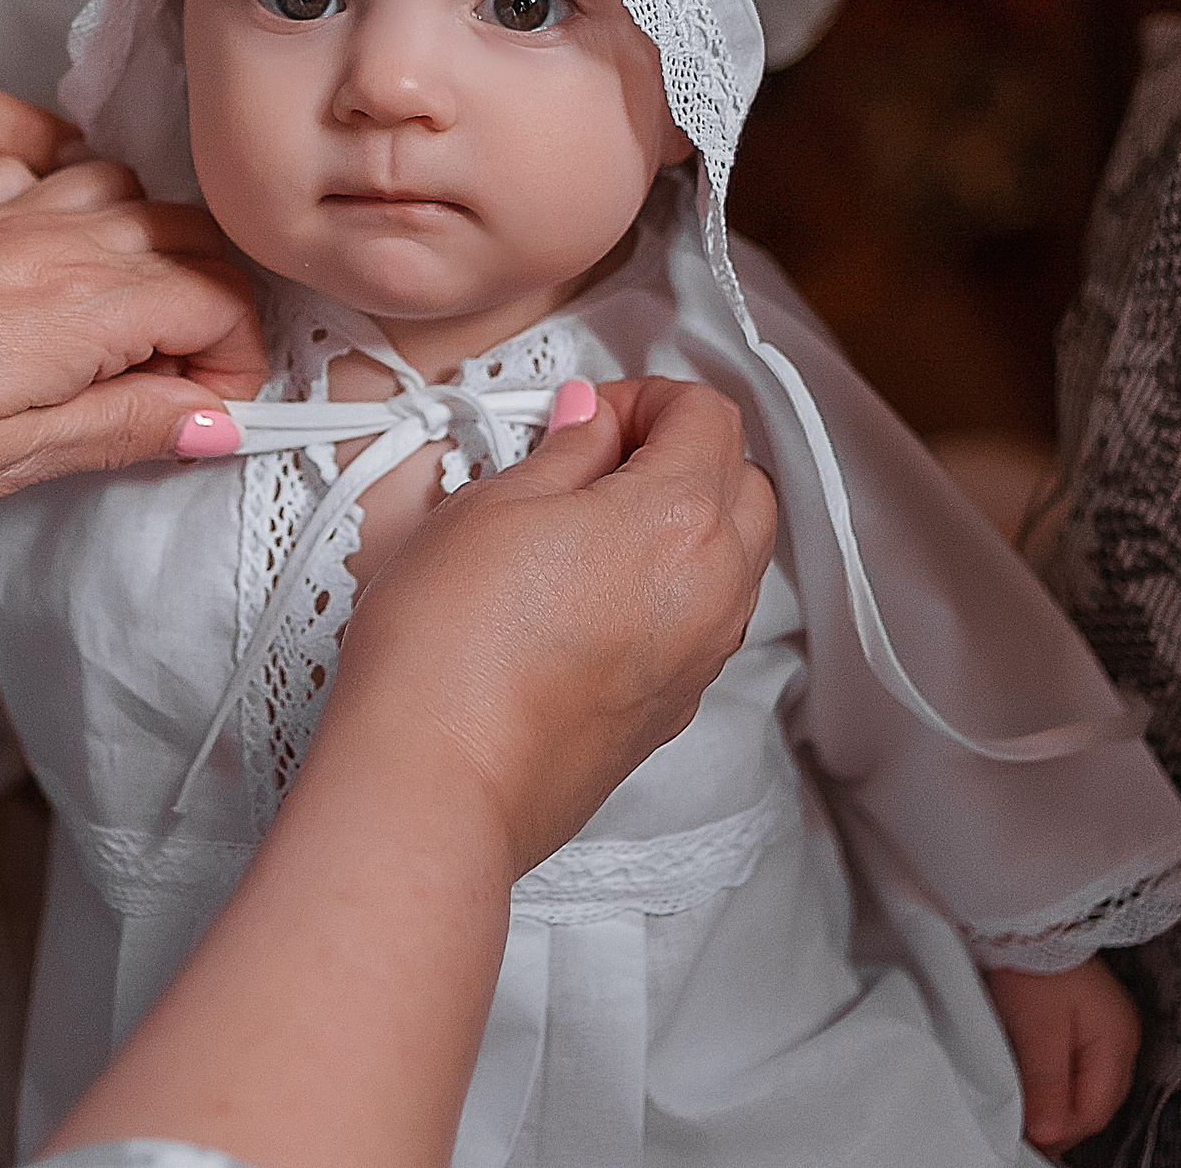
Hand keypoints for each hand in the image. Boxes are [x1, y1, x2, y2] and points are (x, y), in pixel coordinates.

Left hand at [0, 158, 266, 534]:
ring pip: (123, 192)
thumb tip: (219, 422)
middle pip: (187, 236)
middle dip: (213, 304)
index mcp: (74, 306)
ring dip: (152, 249)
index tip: (205, 420)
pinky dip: (72, 206)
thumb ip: (122, 428)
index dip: (237, 364)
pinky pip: (40, 174)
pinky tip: (49, 264)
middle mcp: (46, 240)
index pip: (218, 302)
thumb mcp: (4, 465)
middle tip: (178, 384)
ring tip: (127, 326)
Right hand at [40, 378, 775, 1167]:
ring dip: (682, 524)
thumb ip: (564, 450)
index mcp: (683, 516)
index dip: (643, 398)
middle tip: (591, 461)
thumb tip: (592, 420)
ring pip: (732, 558)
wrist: (438, 783)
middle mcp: (717, 588)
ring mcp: (701, 658)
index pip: (708, 414)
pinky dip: (668, 591)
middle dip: (681, 455)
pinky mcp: (672, 711)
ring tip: (581, 532)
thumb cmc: (448, 644)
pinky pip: (700, 623)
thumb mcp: (491, 505)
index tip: (583, 416)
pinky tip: (583, 599)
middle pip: (742, 483)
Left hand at [983, 959, 1141, 1155]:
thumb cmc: (1034, 961)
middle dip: (1060, 1119)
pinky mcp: (1082, 1017)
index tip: (1030, 1140)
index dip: (1062, 1131)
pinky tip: (1031, 1079)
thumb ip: (1046, 1086)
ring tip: (1024, 1108)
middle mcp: (1118, 1037)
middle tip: (1025, 1131)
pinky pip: (1073, 1061)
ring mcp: (1102, 1025)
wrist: (1023, 916)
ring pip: (1083, 1082)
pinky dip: (1053, 1077)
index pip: (1095, 1110)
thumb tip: (1050, 1134)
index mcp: (1117, 1042)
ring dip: (1056, 1099)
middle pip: (1093, 1099)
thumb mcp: (1037, 1031)